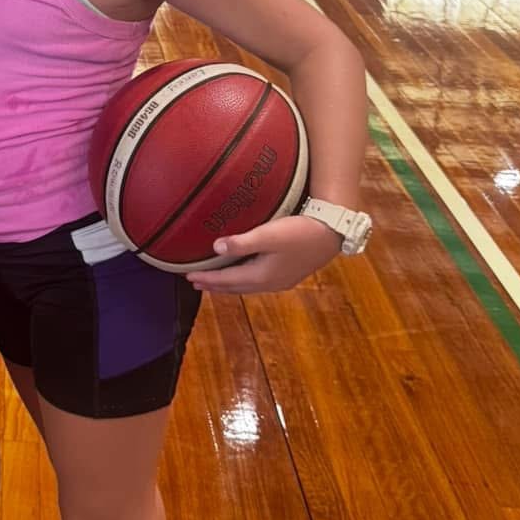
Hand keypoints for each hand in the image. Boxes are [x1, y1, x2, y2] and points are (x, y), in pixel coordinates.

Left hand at [186, 215, 341, 293]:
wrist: (332, 234)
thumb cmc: (299, 232)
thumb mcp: (268, 235)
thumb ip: (241, 243)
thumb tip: (215, 249)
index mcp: (261, 276)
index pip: (226, 281)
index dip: (206, 279)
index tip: (187, 276)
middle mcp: (269, 283)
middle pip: (235, 287)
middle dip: (214, 285)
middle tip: (195, 282)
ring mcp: (281, 280)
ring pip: (247, 285)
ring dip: (228, 283)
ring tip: (214, 281)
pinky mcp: (289, 273)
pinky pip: (257, 280)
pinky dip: (242, 279)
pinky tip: (243, 272)